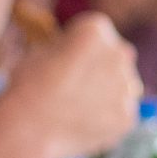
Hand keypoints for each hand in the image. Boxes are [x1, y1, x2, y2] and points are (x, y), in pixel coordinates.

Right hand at [2, 12, 142, 157]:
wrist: (28, 128)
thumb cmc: (28, 86)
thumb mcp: (44, 53)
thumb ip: (72, 52)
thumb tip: (87, 63)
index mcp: (96, 29)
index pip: (96, 34)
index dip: (78, 49)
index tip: (62, 64)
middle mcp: (120, 52)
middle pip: (115, 57)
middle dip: (101, 69)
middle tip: (74, 88)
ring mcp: (127, 85)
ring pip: (121, 86)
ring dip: (106, 94)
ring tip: (75, 110)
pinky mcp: (128, 115)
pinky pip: (121, 113)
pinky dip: (107, 120)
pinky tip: (82, 125)